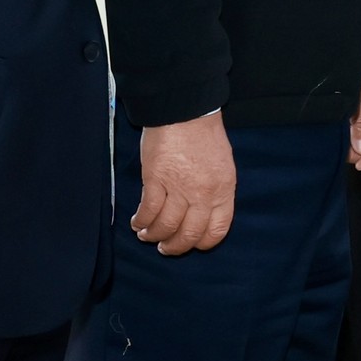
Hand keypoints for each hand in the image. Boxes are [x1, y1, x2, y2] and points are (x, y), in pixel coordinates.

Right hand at [135, 110, 235, 254]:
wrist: (186, 111)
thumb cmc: (205, 136)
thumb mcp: (223, 167)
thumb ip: (216, 192)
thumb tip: (203, 213)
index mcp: (223, 191)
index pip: (217, 230)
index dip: (202, 243)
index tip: (192, 244)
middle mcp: (203, 194)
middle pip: (188, 234)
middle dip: (175, 247)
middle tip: (165, 248)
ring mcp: (179, 188)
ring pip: (165, 226)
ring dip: (154, 236)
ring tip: (147, 236)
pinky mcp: (156, 180)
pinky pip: (148, 210)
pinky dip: (141, 221)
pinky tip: (137, 222)